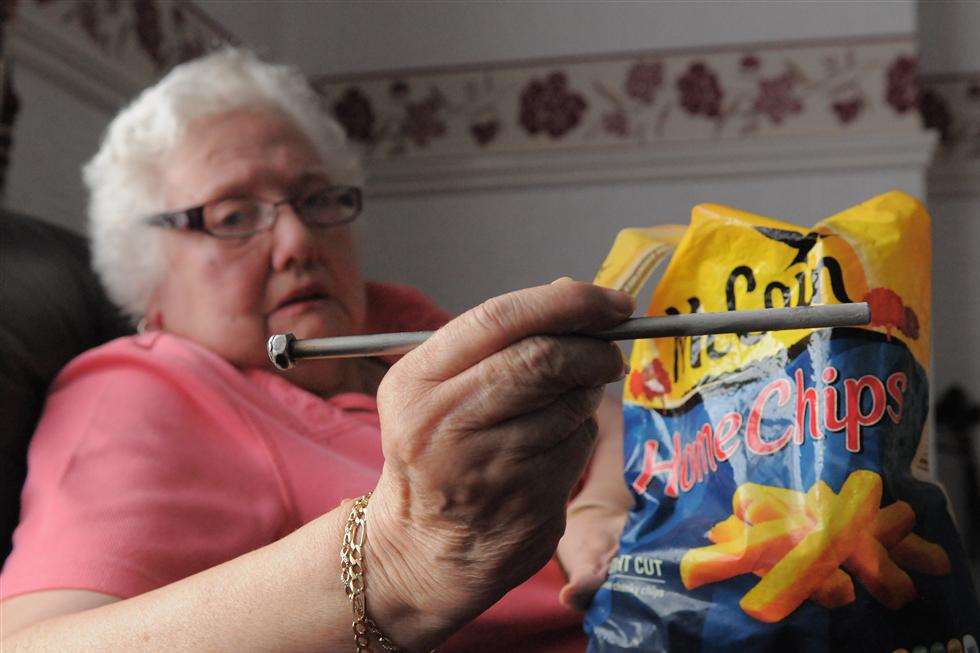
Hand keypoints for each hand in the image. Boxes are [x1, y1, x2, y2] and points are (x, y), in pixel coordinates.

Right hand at [368, 279, 631, 647]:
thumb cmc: (438, 451)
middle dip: (591, 349)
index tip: (612, 301)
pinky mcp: (526, 501)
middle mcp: (444, 422)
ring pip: (569, 402)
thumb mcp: (438, 389)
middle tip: (610, 351)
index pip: (500, 318)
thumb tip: (570, 292)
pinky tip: (555, 444)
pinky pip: (579, 444)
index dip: (567, 302)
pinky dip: (582, 433)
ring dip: (586, 393)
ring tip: (566, 403)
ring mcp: (486, 466)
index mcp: (416, 381)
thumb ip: (496, 340)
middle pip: (543, 359)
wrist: (422, 549)